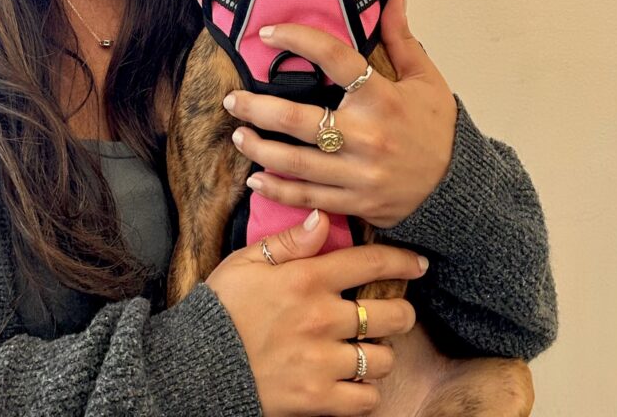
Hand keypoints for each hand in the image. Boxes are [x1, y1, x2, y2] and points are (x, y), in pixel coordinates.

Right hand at [205, 209, 424, 416]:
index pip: (370, 263)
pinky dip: (368, 391)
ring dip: (381, 354)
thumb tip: (323, 217)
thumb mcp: (248, 261)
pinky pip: (366, 399)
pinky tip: (357, 380)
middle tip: (396, 313)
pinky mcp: (318, 398)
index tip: (418, 263)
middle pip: (391, 315)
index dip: (401, 260)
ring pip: (382, 359)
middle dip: (401, 313)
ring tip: (370, 349)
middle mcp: (322, 318)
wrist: (198, 363)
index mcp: (307, 279)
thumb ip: (290, 241)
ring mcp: (322, 360)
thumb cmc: (222, 305)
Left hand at [223, 0, 456, 228]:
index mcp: (382, 98)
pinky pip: (308, 196)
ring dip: (260, 149)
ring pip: (296, 162)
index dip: (298, 40)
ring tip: (238, 135)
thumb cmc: (438, 130)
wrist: (460, 188)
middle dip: (258, 108)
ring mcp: (358, 173)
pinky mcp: (355, 202)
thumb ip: (402, 39)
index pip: (334, 59)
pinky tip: (256, 180)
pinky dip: (279, 189)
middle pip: (299, 120)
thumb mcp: (426, 79)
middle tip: (232, 98)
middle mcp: (367, 136)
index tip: (268, 33)